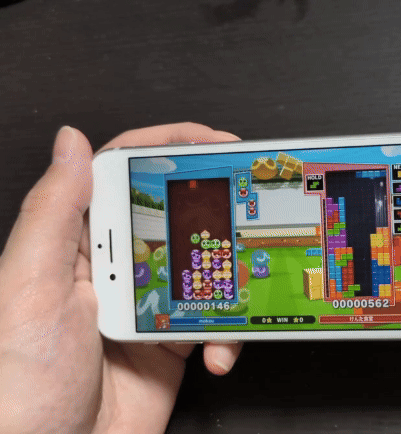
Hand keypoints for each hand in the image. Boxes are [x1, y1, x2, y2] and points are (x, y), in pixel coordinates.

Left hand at [0, 123, 243, 433]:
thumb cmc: (20, 383)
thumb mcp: (30, 285)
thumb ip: (54, 212)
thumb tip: (70, 142)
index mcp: (74, 245)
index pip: (121, 175)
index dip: (168, 148)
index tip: (213, 142)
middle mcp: (113, 270)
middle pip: (175, 216)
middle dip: (217, 208)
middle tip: (253, 204)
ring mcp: (147, 307)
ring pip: (206, 269)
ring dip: (230, 280)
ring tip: (241, 290)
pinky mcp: (172, 344)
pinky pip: (215, 323)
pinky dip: (227, 335)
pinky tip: (217, 351)